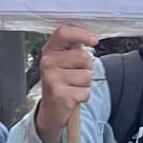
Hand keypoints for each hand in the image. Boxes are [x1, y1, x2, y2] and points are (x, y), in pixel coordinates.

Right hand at [35, 25, 97, 142]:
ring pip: (87, 75)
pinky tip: (72, 97)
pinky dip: (83, 96)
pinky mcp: (59, 95)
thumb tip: (92, 37)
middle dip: (87, 67)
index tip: (94, 40)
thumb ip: (74, 47)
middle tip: (76, 74)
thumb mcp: (62, 60)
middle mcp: (47, 62)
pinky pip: (85, 91)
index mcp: (49, 50)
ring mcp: (52, 79)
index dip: (81, 34)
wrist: (51, 109)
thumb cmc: (62, 80)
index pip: (63, 33)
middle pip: (83, 57)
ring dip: (85, 83)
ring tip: (73, 86)